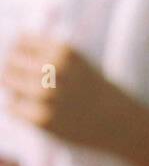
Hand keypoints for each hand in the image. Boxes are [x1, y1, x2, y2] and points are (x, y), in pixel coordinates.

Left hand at [1, 34, 148, 165]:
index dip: (20, 52)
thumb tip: (10, 45)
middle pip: (9, 62)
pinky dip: (19, 108)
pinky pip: (12, 107)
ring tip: (33, 96)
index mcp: (64, 51)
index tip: (28, 62)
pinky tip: (37, 110)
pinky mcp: (42, 118)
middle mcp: (54, 70)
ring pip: (7, 83)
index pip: (20, 42)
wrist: (120, 123)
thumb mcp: (78, 62)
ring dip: (16, 88)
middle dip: (13, 70)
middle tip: (28, 82)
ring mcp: (47, 95)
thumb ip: (47, 52)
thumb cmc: (97, 91)